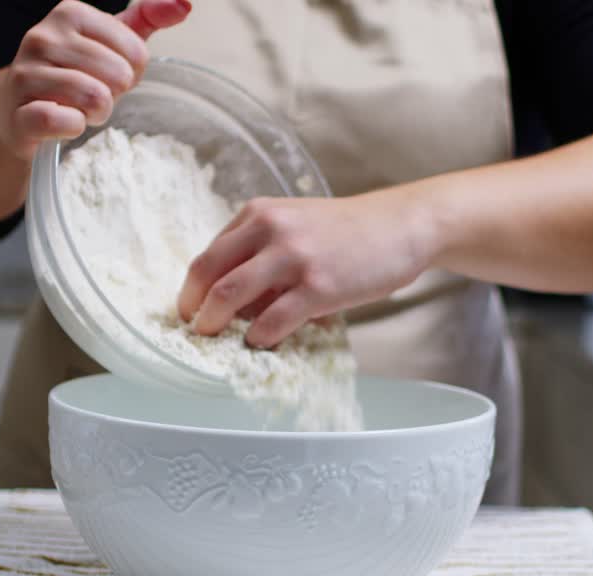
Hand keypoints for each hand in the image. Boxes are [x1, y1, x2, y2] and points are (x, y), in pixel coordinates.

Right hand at [0, 0, 190, 159]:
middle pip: (118, 76)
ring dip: (97, 113)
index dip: (132, 73)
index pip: (137, 52)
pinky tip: (64, 123)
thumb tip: (184, 4)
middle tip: (95, 95)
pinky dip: (74, 128)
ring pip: (95, 98)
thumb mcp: (110, 41)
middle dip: (115, 95)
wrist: (21, 109)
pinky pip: (65, 122)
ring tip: (80, 109)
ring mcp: (25, 73)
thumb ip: (146, 19)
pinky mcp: (18, 113)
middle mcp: (42, 36)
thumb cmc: (74, 73)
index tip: (110, 75)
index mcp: (70, 13)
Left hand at [177, 190, 435, 347]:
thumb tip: (234, 302)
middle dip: (194, 310)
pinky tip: (261, 343)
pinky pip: (272, 321)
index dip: (192, 290)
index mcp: (260, 214)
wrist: (401, 226)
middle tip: (195, 331)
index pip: (209, 255)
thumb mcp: (297, 226)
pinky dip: (258, 338)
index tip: (190, 311)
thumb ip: (262, 254)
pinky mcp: (319, 286)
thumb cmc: (348, 232)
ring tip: (217, 341)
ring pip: (230, 296)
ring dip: (215, 325)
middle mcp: (271, 229)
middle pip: (208, 275)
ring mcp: (294, 257)